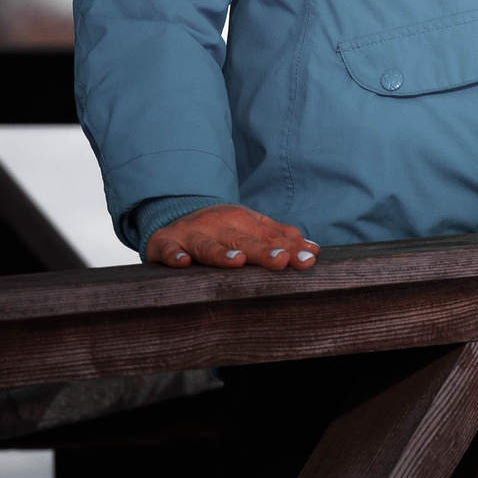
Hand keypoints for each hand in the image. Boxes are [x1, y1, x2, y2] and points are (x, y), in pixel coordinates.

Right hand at [145, 204, 320, 270]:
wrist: (172, 214)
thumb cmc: (220, 229)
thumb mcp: (249, 228)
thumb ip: (279, 238)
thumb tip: (314, 250)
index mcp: (241, 221)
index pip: (268, 236)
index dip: (288, 248)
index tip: (308, 260)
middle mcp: (218, 225)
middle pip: (242, 241)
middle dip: (262, 251)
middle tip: (282, 261)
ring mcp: (190, 234)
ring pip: (207, 245)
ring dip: (221, 253)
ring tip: (238, 261)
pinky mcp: (164, 243)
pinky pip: (168, 250)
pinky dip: (173, 255)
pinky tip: (182, 263)